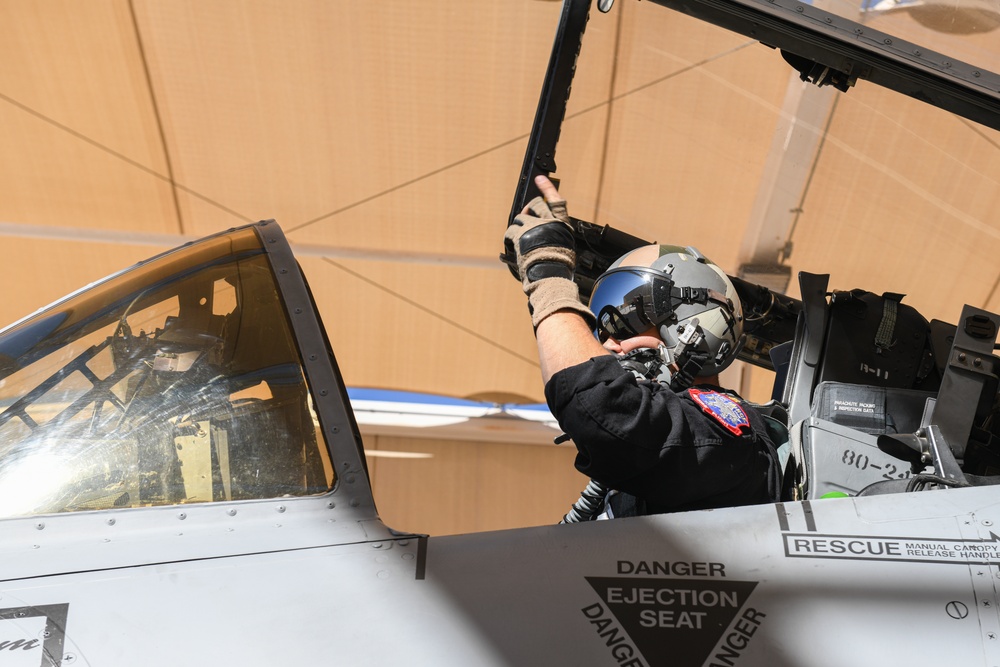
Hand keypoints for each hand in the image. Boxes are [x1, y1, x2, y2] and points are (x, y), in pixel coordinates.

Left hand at [504, 176, 594, 329]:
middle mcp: (548, 221)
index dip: (547, 188)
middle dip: (528, 209)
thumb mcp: (563, 246)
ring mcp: (534, 226)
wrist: (549, 275)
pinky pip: (511, 230)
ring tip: (519, 237)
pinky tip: (510, 242)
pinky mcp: (521, 234)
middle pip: (535, 205)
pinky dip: (509, 236)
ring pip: (520, 217)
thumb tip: (543, 231)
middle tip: (525, 214)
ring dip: (518, 226)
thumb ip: (554, 234)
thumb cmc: (558, 266)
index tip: (540, 178)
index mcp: (562, 224)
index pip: (556, 200)